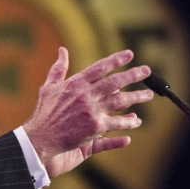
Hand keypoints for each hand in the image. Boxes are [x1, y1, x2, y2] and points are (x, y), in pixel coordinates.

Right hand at [22, 47, 153, 177]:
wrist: (41, 138)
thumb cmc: (44, 113)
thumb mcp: (49, 87)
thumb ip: (58, 68)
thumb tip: (62, 50)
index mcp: (76, 83)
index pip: (101, 67)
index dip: (116, 60)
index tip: (129, 54)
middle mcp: (86, 94)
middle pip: (116, 82)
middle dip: (133, 75)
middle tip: (146, 70)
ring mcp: (92, 110)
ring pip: (121, 101)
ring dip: (137, 97)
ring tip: (148, 94)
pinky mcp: (95, 127)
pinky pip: (117, 123)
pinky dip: (128, 122)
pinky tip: (136, 121)